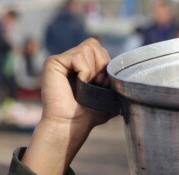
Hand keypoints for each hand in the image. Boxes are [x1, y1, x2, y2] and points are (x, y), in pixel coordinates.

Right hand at [24, 39, 112, 174]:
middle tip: (97, 84)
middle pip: (94, 44)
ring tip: (88, 85)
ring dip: (94, 69)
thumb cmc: (88, 114)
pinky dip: (85, 72)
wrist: (72, 125)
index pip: (98, 48)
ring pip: (88, 48)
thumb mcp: (107, 94)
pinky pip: (78, 56)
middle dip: (102, 64)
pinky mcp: (53, 63)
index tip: (103, 84)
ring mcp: (60, 60)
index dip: (105, 63)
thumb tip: (125, 71)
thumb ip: (112, 79)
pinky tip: (80, 84)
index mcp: (80, 64)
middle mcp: (69, 60)